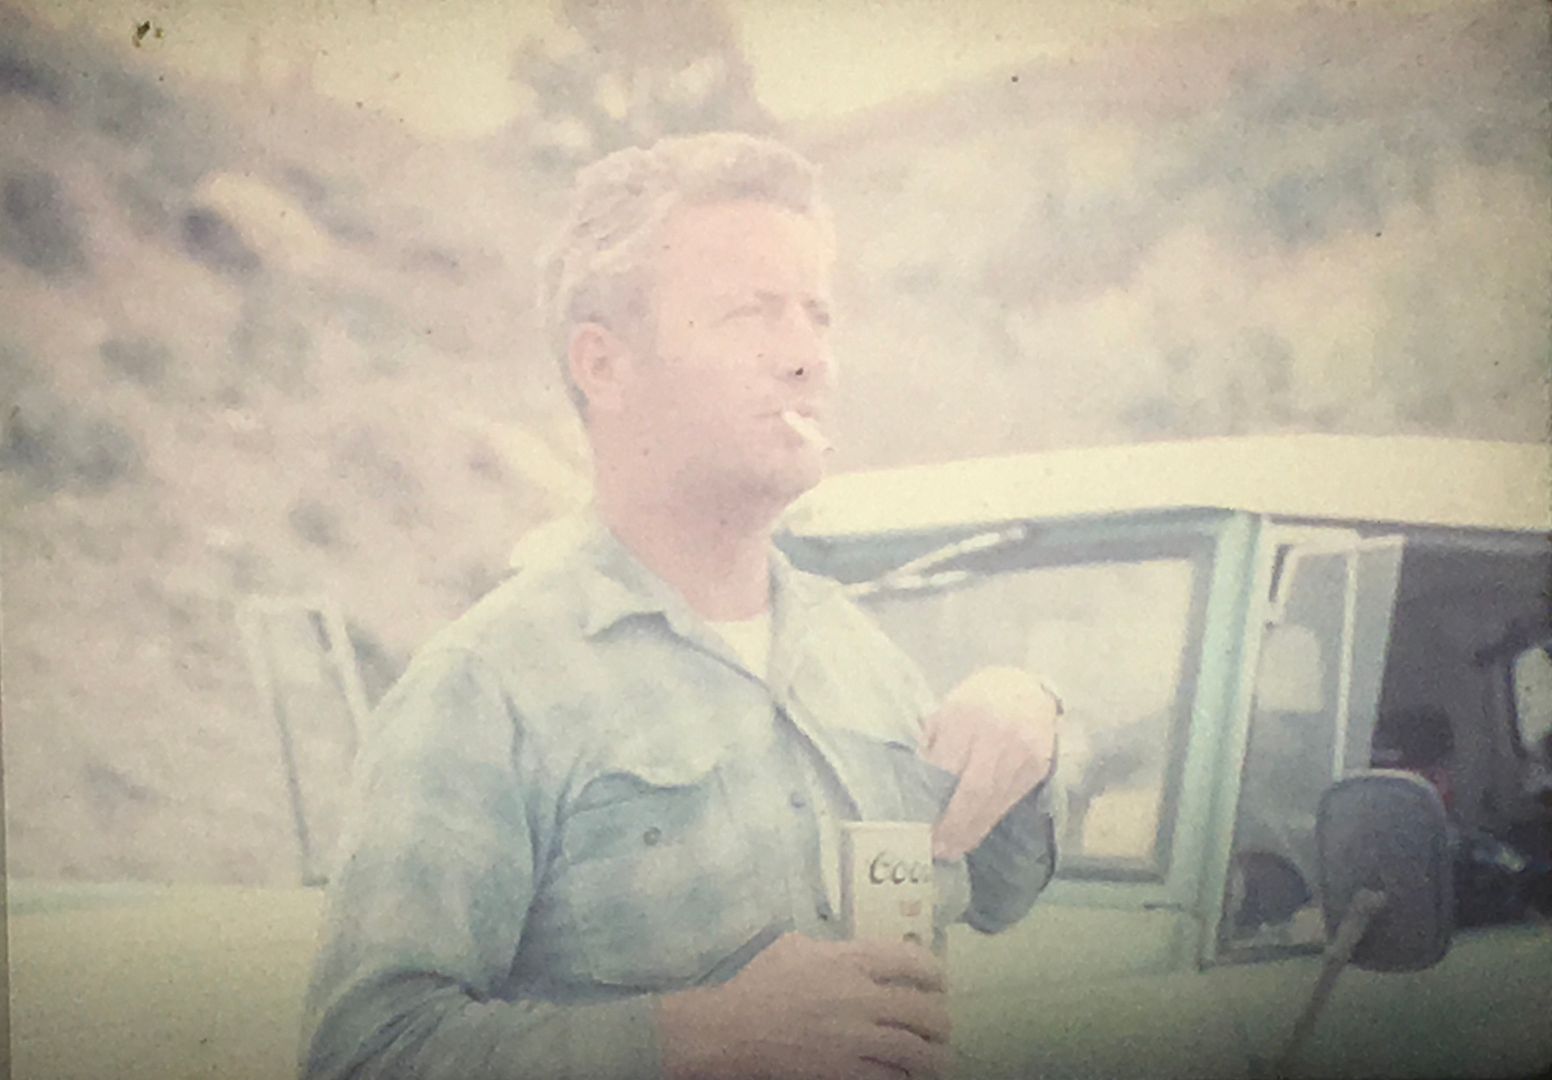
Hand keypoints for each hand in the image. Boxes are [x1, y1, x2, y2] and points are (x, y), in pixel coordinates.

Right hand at [658, 932, 951, 1079]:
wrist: (733, 1030)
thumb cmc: (760, 983)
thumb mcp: (795, 947)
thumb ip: (832, 948)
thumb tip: (855, 953)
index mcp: (849, 961)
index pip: (911, 961)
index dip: (933, 972)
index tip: (938, 981)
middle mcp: (860, 998)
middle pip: (924, 1010)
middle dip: (939, 1020)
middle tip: (940, 1026)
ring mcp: (855, 1039)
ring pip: (915, 1051)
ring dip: (932, 1056)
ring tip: (936, 1058)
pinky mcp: (846, 1072)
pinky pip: (890, 1078)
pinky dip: (902, 1077)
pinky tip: (903, 1075)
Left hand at [923, 666, 1059, 860]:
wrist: (1028, 690)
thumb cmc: (978, 701)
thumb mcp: (947, 712)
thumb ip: (932, 746)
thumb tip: (916, 789)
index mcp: (965, 717)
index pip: (947, 769)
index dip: (934, 802)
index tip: (919, 828)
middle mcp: (997, 737)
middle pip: (974, 792)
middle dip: (953, 826)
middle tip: (935, 849)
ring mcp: (1022, 754)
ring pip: (994, 802)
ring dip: (970, 831)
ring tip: (950, 849)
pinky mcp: (1037, 768)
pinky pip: (1009, 801)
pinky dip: (988, 821)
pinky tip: (972, 834)